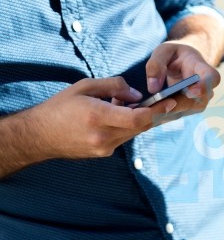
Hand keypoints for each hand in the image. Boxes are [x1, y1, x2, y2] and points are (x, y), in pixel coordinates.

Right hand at [29, 76, 176, 159]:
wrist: (39, 135)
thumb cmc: (59, 107)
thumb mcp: (84, 87)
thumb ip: (113, 87)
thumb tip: (135, 94)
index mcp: (98, 116)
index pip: (137, 118)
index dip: (155, 110)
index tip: (167, 101)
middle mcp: (103, 136)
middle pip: (139, 127)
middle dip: (152, 113)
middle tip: (164, 102)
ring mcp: (103, 148)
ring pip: (132, 133)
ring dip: (138, 120)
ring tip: (131, 105)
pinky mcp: (102, 153)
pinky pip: (122, 138)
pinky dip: (126, 127)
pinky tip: (117, 117)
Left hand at [145, 42, 220, 118]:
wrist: (180, 65)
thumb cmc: (174, 55)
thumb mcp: (163, 51)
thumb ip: (156, 64)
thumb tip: (153, 88)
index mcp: (202, 68)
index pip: (212, 78)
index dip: (205, 86)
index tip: (192, 91)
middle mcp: (205, 89)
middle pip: (198, 100)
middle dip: (178, 104)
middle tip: (159, 105)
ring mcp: (197, 102)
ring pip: (186, 111)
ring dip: (168, 112)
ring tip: (150, 110)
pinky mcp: (186, 110)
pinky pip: (175, 115)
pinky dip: (162, 115)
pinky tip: (148, 113)